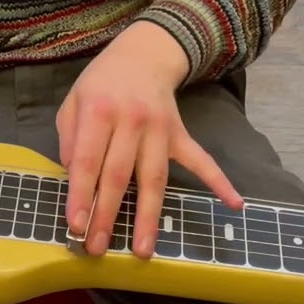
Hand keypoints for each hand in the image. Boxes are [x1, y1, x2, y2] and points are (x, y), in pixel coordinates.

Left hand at [57, 21, 242, 258]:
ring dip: (149, 215)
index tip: (76, 226)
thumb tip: (74, 179)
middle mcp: (131, 121)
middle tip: (97, 248)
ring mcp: (160, 129)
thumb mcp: (73, 102)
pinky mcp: (180, 134)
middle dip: (107, 215)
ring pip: (154, 178)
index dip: (82, 196)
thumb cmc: (101, 83)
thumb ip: (70, 140)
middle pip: (119, 175)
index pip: (88, 161)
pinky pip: (201, 160)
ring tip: (143, 249)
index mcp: (99, 111)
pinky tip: (234, 203)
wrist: (143, 53)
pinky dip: (218, 181)